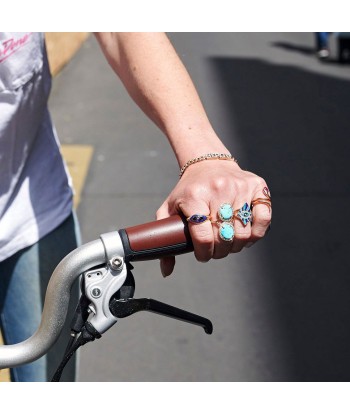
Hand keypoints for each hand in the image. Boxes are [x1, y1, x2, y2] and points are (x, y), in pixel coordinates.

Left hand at [156, 160, 270, 276]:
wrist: (208, 164)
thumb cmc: (188, 191)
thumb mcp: (169, 209)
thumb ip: (163, 238)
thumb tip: (166, 271)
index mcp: (194, 195)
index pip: (202, 235)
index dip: (203, 253)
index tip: (202, 256)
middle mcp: (218, 189)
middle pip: (224, 237)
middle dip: (219, 252)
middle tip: (215, 252)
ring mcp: (239, 186)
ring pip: (244, 232)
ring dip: (236, 246)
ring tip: (228, 244)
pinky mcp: (257, 186)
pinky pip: (263, 218)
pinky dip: (257, 233)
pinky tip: (247, 236)